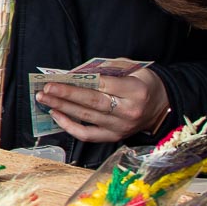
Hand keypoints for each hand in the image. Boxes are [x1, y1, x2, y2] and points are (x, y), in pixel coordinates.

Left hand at [39, 68, 169, 142]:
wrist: (162, 105)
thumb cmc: (142, 83)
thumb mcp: (130, 69)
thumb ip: (105, 70)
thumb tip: (75, 73)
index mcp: (136, 91)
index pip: (104, 85)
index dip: (79, 82)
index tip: (58, 79)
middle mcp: (129, 112)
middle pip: (92, 103)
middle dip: (65, 95)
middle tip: (45, 89)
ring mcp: (121, 127)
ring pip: (86, 118)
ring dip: (62, 108)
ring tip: (44, 99)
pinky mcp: (114, 137)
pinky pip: (87, 135)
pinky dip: (69, 126)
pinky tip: (56, 115)